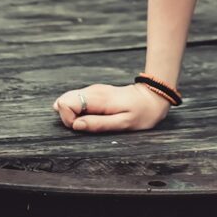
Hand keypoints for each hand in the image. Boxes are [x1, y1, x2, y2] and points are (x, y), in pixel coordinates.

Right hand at [52, 83, 169, 132]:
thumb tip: (76, 125)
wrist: (153, 97)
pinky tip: (90, 116)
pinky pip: (76, 100)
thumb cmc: (141, 113)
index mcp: (98, 98)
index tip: (83, 126)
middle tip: (87, 124)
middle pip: (63, 101)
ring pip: (68, 100)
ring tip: (91, 120)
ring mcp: (93, 90)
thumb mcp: (123, 124)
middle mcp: (92, 91)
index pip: (66, 104)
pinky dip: (78, 110)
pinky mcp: (94, 92)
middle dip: (68, 117)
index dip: (69, 119)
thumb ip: (98, 124)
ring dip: (73, 114)